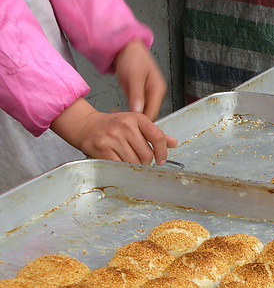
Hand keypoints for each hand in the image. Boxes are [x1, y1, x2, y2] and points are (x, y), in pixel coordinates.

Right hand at [50, 98, 177, 164]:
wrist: (86, 125)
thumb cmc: (112, 126)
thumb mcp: (135, 124)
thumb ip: (154, 134)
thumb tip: (173, 143)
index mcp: (136, 118)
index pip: (157, 137)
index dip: (162, 152)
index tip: (161, 160)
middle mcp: (125, 126)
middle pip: (147, 154)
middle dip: (146, 162)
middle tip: (140, 160)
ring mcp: (114, 138)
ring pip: (134, 162)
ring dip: (134, 166)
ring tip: (129, 160)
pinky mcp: (103, 149)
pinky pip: (121, 166)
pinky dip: (123, 168)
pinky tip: (120, 162)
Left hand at [113, 40, 166, 120]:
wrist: (125, 47)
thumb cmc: (132, 56)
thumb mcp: (133, 76)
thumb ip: (137, 95)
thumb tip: (139, 110)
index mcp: (158, 89)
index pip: (153, 112)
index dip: (143, 122)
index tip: (132, 127)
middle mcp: (155, 93)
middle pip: (149, 114)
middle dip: (137, 121)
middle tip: (122, 124)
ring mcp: (148, 94)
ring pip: (142, 112)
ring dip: (132, 116)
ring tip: (119, 118)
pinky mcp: (140, 94)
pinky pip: (137, 108)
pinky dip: (129, 112)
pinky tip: (120, 112)